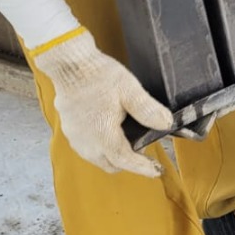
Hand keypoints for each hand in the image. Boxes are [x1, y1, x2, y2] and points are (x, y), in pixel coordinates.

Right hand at [31, 30, 173, 176]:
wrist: (69, 63)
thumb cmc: (98, 75)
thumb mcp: (129, 90)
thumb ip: (148, 110)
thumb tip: (166, 124)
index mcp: (103, 136)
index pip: (127, 161)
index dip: (144, 168)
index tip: (157, 171)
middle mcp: (87, 143)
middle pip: (112, 165)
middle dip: (129, 161)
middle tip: (142, 143)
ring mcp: (75, 138)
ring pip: (98, 158)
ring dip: (113, 154)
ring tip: (126, 135)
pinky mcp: (69, 131)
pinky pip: (88, 148)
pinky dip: (100, 146)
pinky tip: (108, 128)